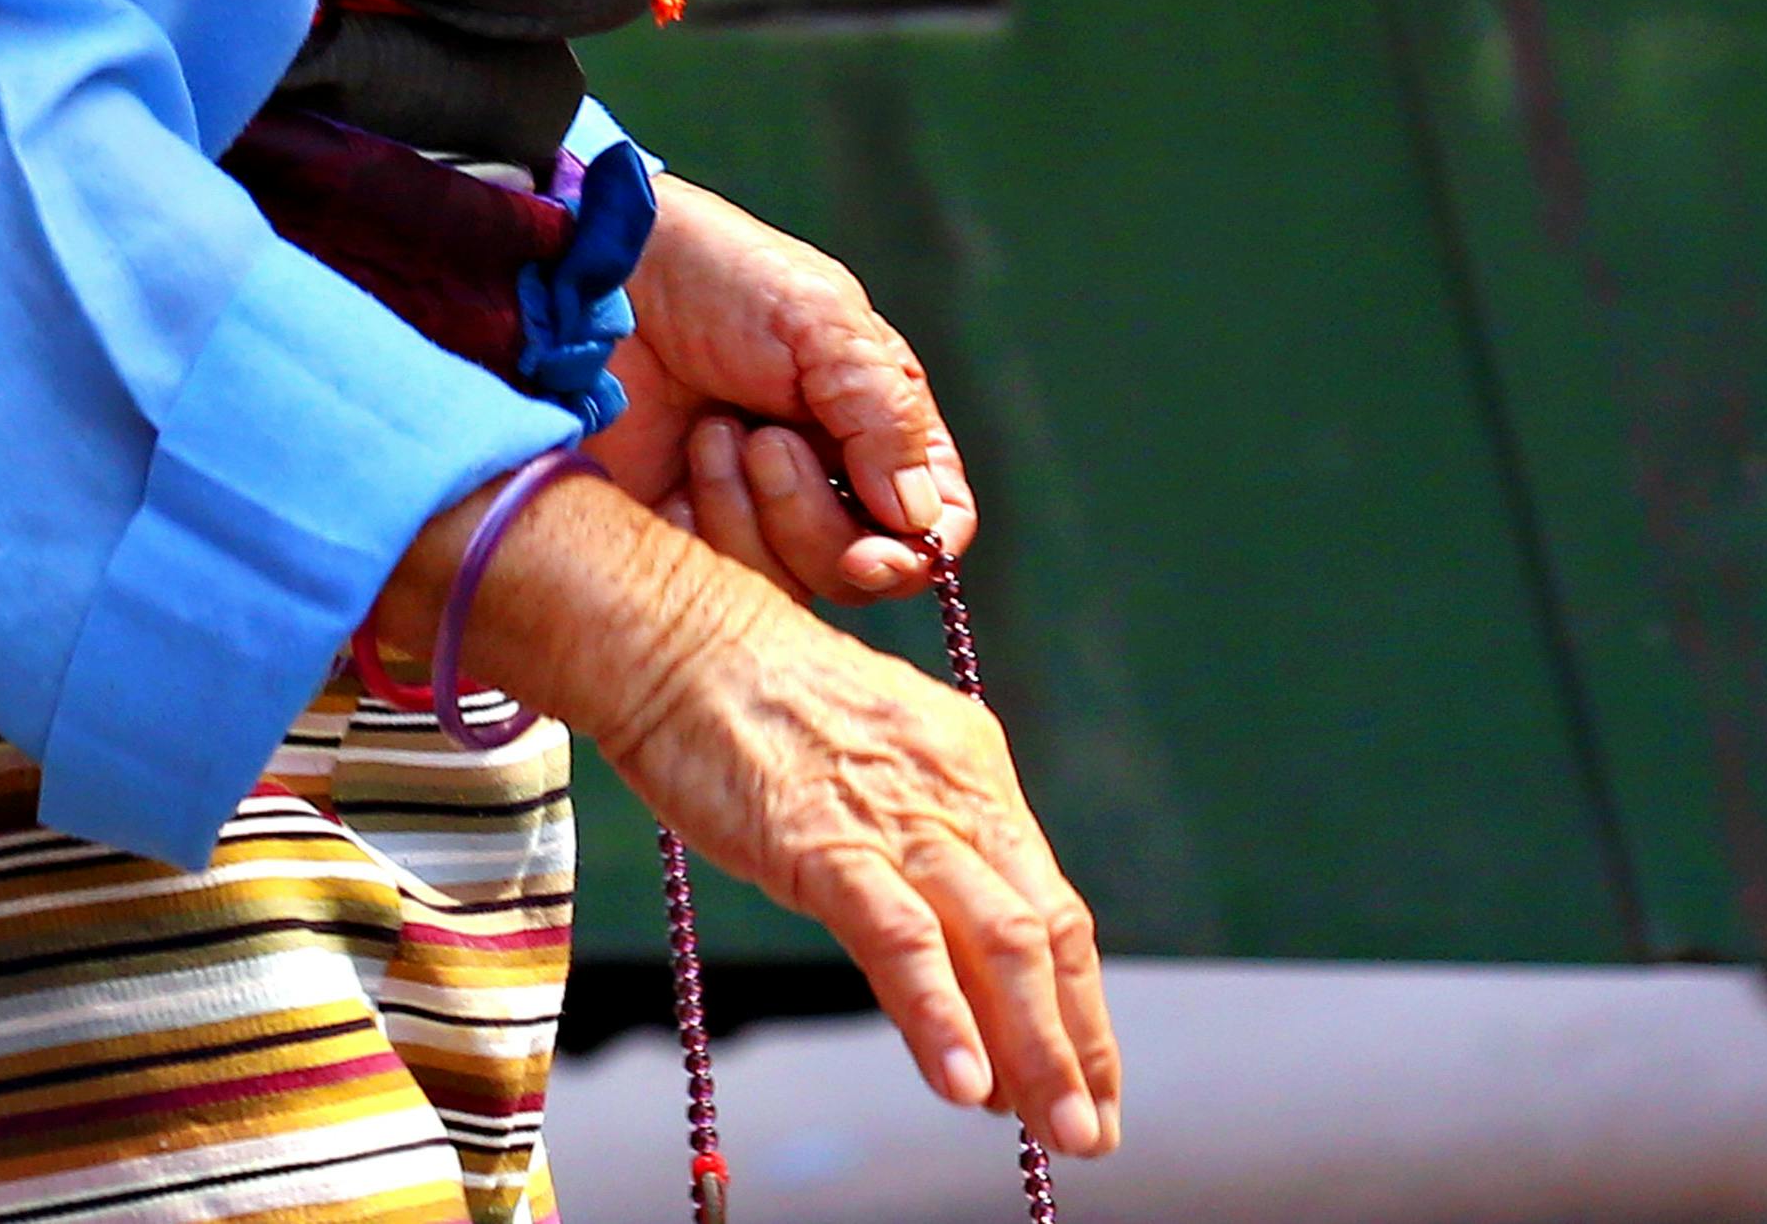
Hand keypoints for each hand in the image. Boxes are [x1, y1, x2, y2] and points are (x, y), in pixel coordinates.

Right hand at [394, 469, 1116, 1159]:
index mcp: (972, 768)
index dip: (1081, 1005)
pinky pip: (902, 940)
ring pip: (1000, 944)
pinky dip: (942, 1016)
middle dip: (1078, 1044)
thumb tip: (952, 959)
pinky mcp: (825, 841)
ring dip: (1040, 1050)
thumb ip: (917, 848)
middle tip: (1090, 1134)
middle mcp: (957, 790)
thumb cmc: (751, 700)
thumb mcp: (865, 766)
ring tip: (1058, 1132)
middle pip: (1046, 933)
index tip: (1094, 1082)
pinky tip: (964, 1083)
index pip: (1051, 906)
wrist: (672, 632)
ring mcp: (896, 816)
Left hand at [590, 172, 967, 614]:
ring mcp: (748, 511)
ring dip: (754, 510)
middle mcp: (822, 478)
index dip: (916, 550)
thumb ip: (886, 415)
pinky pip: (718, 584)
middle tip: (767, 442)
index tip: (872, 552)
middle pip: (861, 570)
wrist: (593, 270)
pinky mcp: (679, 535)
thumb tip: (920, 522)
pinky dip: (708, 524)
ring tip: (715, 429)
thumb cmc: (712, 274)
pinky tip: (687, 453)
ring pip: (791, 586)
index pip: (933, 522)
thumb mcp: (820, 320)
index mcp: (874, 425)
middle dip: (813, 519)